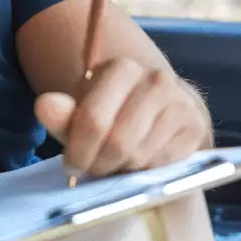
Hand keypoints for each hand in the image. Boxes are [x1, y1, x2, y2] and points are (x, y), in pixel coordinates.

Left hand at [33, 56, 212, 178]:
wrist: (163, 112)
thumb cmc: (114, 114)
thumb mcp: (82, 112)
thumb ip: (61, 114)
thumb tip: (44, 106)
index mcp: (121, 67)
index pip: (92, 120)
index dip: (78, 151)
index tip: (72, 164)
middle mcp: (156, 79)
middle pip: (117, 143)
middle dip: (100, 165)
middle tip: (95, 169)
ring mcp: (180, 103)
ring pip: (139, 158)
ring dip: (122, 170)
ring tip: (119, 162)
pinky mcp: (196, 127)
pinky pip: (162, 165)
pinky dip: (146, 172)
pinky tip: (143, 161)